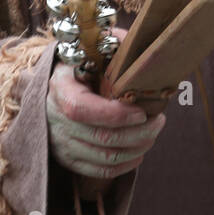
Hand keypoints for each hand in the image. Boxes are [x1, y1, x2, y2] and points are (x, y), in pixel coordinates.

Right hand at [46, 29, 166, 181]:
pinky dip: (124, 165)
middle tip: (159, 121)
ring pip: (104, 157)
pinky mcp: (67, 159)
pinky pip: (99, 171)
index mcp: (60, 87)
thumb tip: (142, 44)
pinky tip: (140, 151)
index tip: (141, 111)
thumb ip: (116, 43)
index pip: (82, 109)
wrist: (56, 85)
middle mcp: (55, 118)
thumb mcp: (94, 48)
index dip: (114, 115)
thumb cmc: (82, 63)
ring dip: (136, 148)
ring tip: (153, 132)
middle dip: (138, 132)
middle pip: (100, 137)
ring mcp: (59, 142)